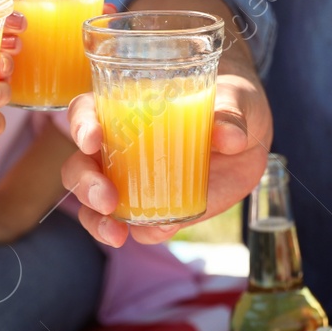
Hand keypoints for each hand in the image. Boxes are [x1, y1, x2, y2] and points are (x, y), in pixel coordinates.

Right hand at [61, 58, 271, 246]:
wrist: (250, 139)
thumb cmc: (231, 102)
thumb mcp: (236, 97)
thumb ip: (230, 111)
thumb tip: (229, 135)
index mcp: (124, 108)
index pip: (86, 112)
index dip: (81, 125)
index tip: (93, 139)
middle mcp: (118, 148)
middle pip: (81, 166)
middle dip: (86, 184)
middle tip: (106, 198)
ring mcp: (134, 182)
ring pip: (96, 204)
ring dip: (97, 220)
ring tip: (116, 233)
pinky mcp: (157, 208)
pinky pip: (139, 226)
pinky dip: (144, 232)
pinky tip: (160, 231)